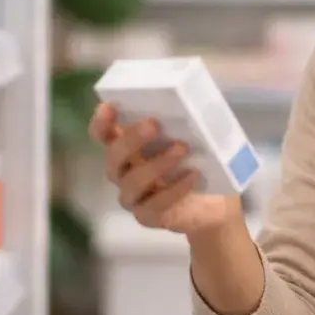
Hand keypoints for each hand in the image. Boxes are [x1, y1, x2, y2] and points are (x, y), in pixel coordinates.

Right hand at [89, 103, 241, 234]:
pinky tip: (192, 176)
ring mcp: (132, 196)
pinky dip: (175, 190)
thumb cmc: (197, 162)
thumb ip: (182, 121)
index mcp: (127, 147)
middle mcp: (123, 172)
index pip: (103, 134)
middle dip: (132, 139)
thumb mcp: (192, 138)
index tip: (109, 107)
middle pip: (114, 156)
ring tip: (182, 149)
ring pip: (133, 182)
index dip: (101, 122)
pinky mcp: (148, 217)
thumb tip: (191, 97)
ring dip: (157, 164)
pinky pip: (155, 205)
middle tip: (154, 124)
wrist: (214, 203)